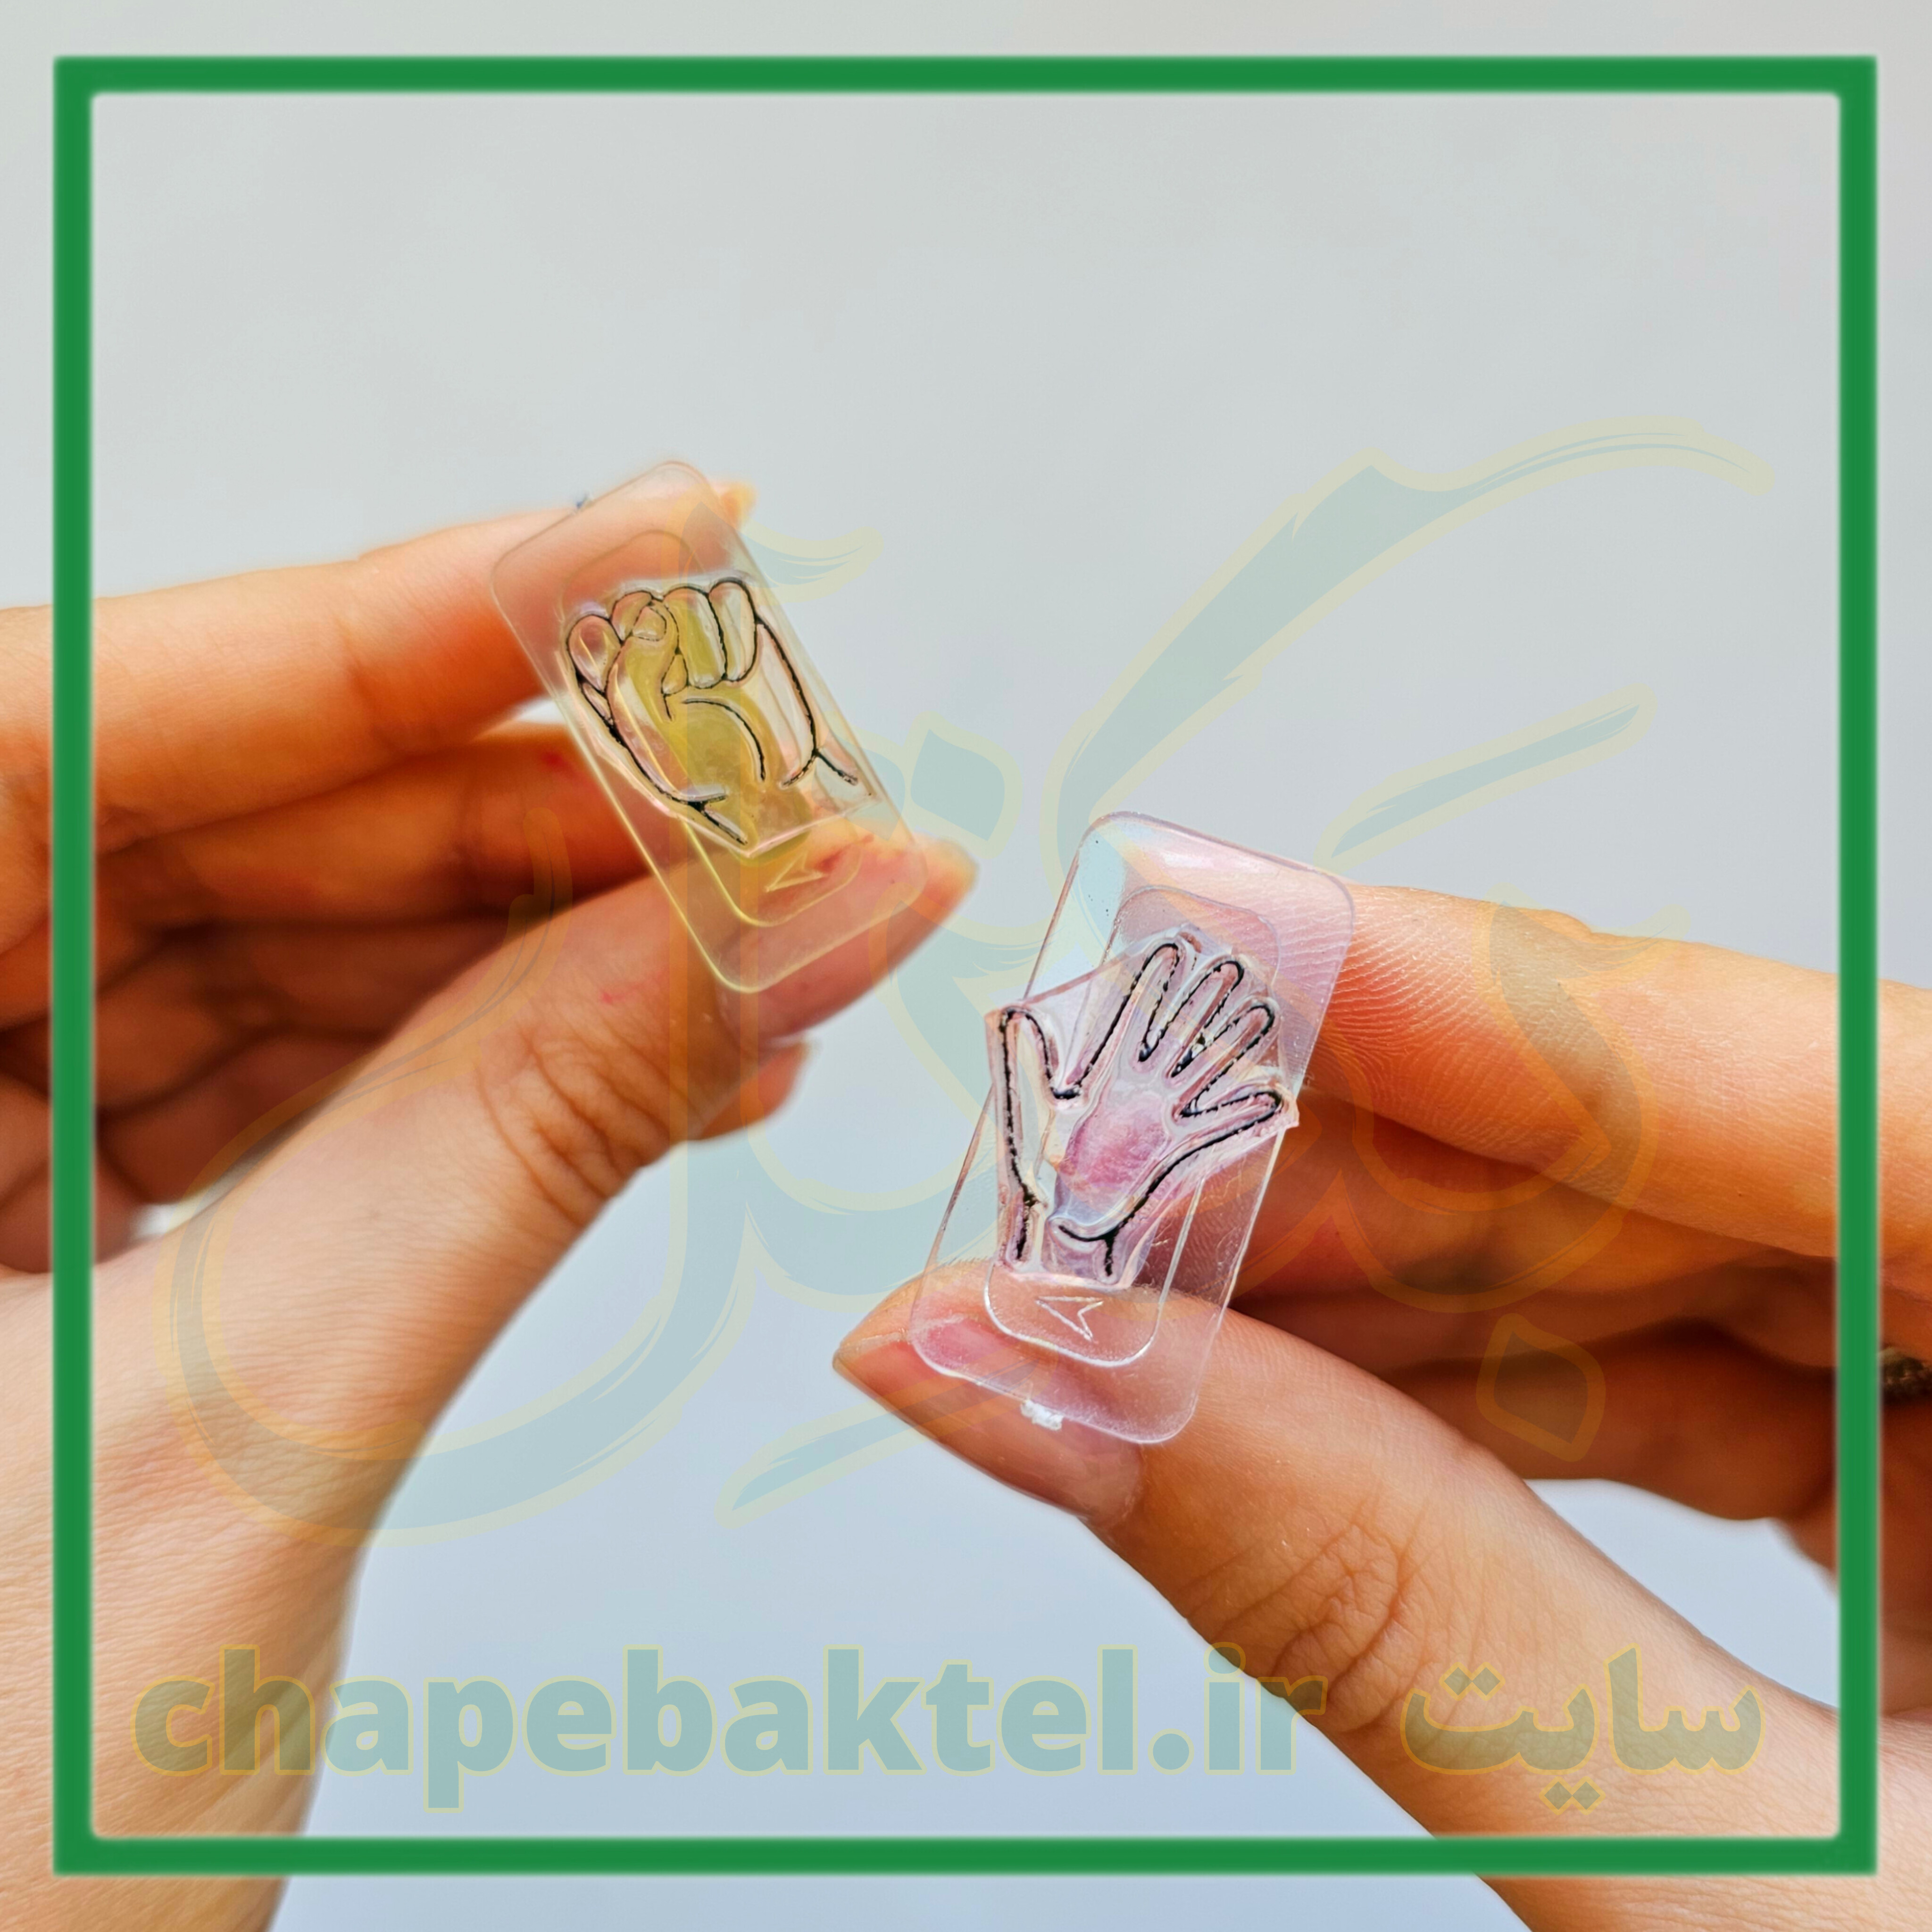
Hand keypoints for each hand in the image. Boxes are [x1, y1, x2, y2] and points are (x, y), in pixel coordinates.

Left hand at [0, 505, 971, 1928]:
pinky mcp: (2, 1228)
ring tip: (759, 933)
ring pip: (240, 946)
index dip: (387, 621)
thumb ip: (529, 1134)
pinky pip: (245, 1078)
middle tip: (769, 785)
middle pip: (185, 824)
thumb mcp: (242, 1454)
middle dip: (512, 806)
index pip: (57, 722)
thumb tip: (806, 918)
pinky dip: (449, 1067)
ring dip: (521, 943)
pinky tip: (646, 1051)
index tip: (647, 553)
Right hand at [841, 888, 1931, 1928]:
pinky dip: (1485, 1372)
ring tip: (1139, 1281)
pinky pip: (1703, 1355)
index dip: (1502, 1001)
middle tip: (1092, 1162)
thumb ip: (1370, 1604)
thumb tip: (1006, 1372)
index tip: (1215, 927)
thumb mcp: (1742, 1908)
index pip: (1863, 1102)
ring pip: (1691, 1243)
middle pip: (1732, 1153)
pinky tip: (1286, 1375)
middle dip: (1377, 1159)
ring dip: (1391, 1265)